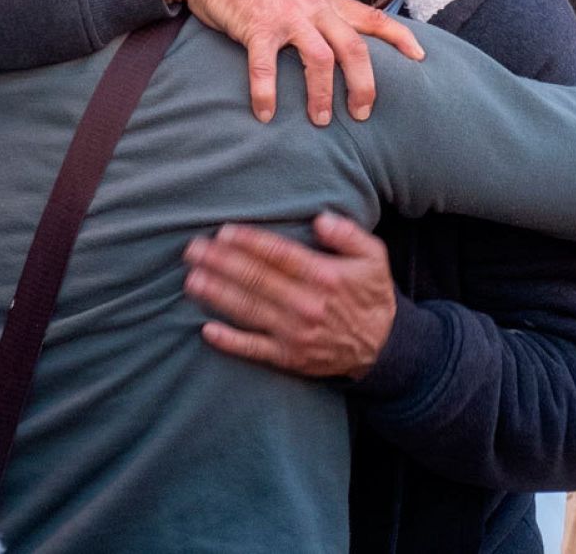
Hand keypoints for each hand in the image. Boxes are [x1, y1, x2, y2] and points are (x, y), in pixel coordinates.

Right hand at [158, 0, 423, 126]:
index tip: (421, 58)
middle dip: (364, 85)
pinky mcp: (256, 27)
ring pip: (319, 60)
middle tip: (362, 115)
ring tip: (320, 121)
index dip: (400, 37)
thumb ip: (318, 12)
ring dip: (322, 95)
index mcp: (326, 0)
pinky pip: (266, 67)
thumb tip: (335, 38)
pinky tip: (265, 114)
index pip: (373, 17)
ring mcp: (286, 17)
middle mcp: (313, 7)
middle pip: (354, 48)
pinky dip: (266, 94)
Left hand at [183, 213, 395, 378]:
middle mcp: (306, 304)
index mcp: (324, 276)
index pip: (279, 255)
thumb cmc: (371, 295)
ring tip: (191, 280)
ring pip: (249, 310)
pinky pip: (255, 349)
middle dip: (221, 263)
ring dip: (217, 294)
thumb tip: (320, 219)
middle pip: (256, 279)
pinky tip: (207, 330)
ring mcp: (295, 333)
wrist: (384, 348)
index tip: (223, 231)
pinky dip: (230, 341)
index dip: (248, 242)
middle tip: (192, 250)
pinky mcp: (289, 357)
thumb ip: (348, 234)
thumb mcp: (373, 257)